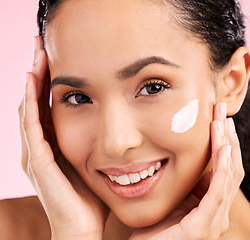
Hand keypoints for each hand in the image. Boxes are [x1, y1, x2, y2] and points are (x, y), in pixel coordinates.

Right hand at [18, 36, 108, 239]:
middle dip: (36, 73)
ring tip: (37, 54)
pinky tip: (31, 80)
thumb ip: (87, 142)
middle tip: (39, 45)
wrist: (81, 229)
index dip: (45, 81)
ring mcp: (33, 153)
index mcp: (49, 146)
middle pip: (32, 101)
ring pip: (28, 108)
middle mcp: (36, 146)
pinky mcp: (37, 161)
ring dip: (31, 80)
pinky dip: (29, 101)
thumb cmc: (88, 199)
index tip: (52, 56)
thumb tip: (104, 122)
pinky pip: (31, 124)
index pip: (43, 106)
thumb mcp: (88, 162)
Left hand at [129, 103, 244, 239]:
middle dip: (226, 136)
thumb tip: (173, 158)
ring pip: (229, 174)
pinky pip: (219, 190)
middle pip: (230, 167)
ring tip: (221, 119)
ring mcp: (213, 219)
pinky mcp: (203, 225)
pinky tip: (222, 145)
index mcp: (207, 204)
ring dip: (226, 144)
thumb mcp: (169, 201)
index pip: (221, 167)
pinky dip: (223, 166)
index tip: (213, 116)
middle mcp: (216, 211)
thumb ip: (179, 185)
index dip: (220, 141)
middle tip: (220, 109)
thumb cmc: (152, 232)